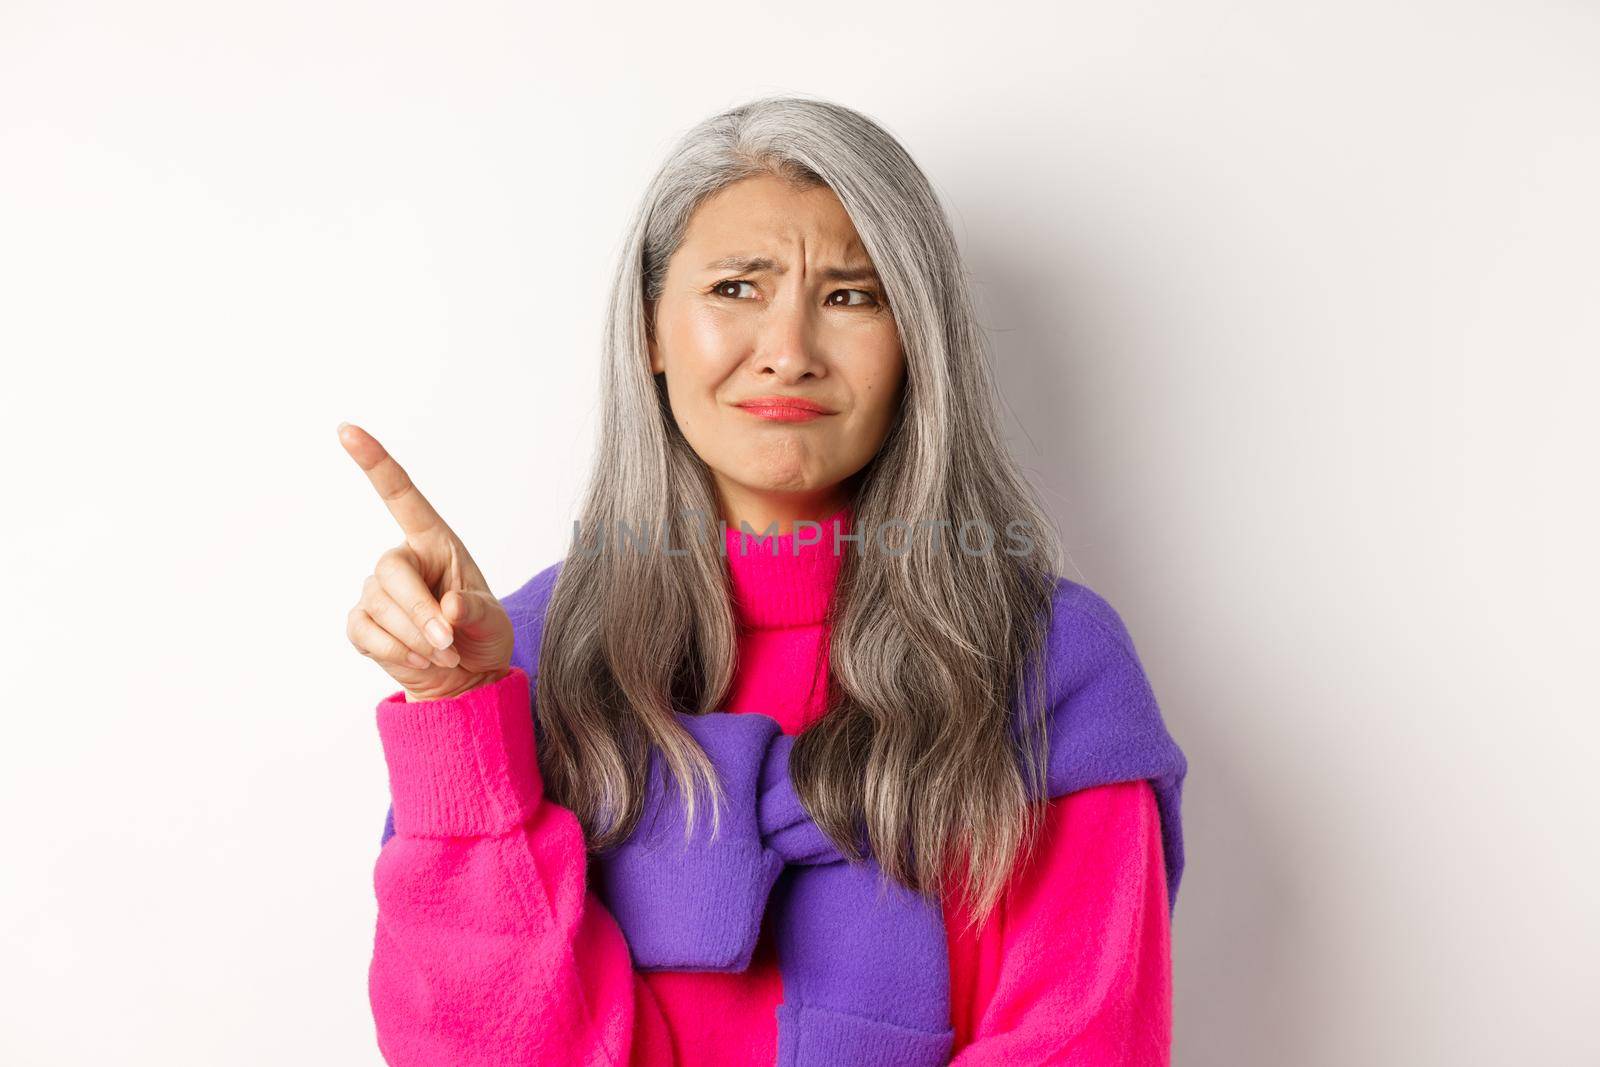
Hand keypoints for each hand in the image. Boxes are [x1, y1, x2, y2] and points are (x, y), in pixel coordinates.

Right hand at [339, 422, 513, 701]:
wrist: (466, 676)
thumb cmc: (481, 634)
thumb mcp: (492, 621)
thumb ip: (474, 611)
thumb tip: (448, 609)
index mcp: (434, 542)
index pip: (400, 495)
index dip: (375, 462)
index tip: (347, 430)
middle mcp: (402, 560)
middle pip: (391, 572)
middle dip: (419, 611)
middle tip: (448, 643)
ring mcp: (377, 592)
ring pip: (382, 609)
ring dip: (417, 639)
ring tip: (445, 653)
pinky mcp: (362, 625)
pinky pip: (367, 633)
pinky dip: (398, 652)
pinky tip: (422, 661)